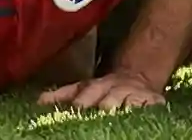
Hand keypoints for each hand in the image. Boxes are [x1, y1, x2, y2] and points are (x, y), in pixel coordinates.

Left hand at [40, 71, 168, 111]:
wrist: (137, 76)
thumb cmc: (104, 89)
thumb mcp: (83, 88)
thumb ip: (62, 95)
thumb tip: (39, 101)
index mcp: (95, 87)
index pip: (87, 92)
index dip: (82, 100)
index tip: (77, 108)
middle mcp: (114, 89)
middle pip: (108, 98)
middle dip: (104, 105)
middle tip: (101, 112)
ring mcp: (134, 94)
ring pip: (128, 101)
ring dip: (124, 108)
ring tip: (120, 114)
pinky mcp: (153, 101)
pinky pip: (150, 105)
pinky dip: (146, 109)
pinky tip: (143, 113)